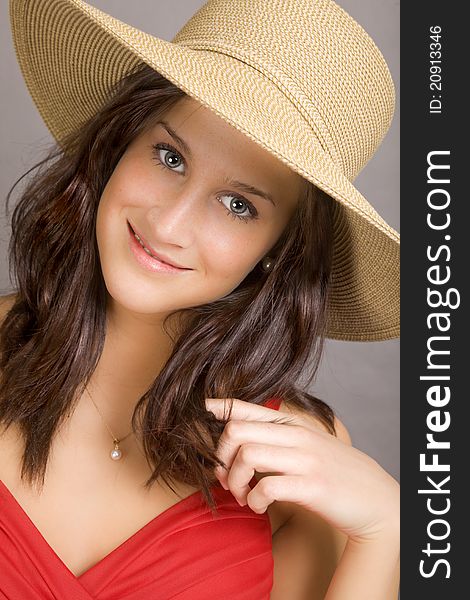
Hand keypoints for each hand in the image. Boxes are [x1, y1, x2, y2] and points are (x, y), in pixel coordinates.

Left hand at [205, 397, 398, 542]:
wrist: (377, 500)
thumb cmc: (336, 473)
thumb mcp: (309, 447)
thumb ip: (278, 441)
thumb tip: (236, 448)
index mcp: (294, 426)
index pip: (249, 408)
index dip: (220, 406)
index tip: (201, 408)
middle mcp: (297, 437)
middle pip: (237, 430)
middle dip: (221, 455)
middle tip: (227, 476)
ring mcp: (305, 460)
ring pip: (247, 456)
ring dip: (235, 481)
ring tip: (243, 495)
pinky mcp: (312, 487)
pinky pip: (267, 488)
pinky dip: (254, 500)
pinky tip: (259, 506)